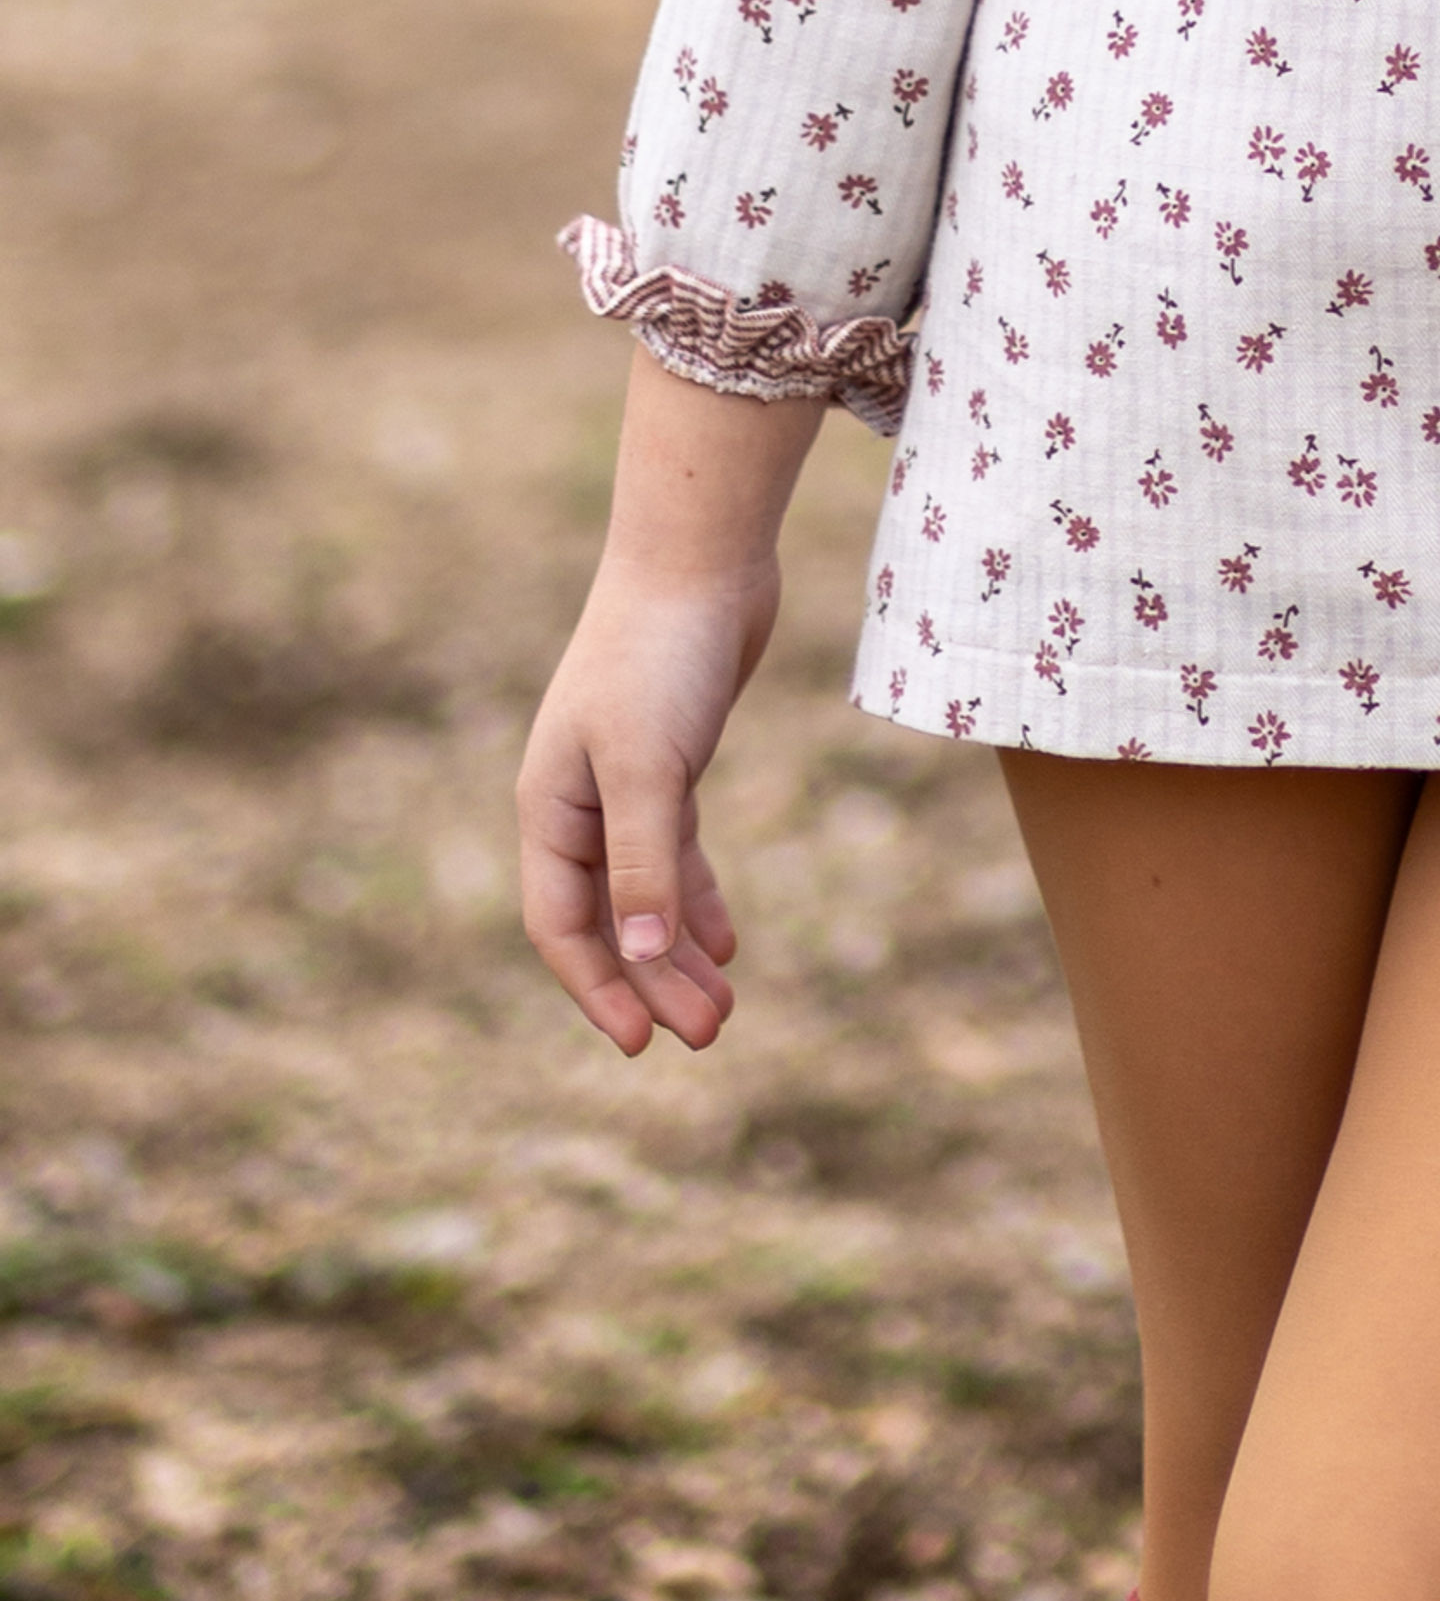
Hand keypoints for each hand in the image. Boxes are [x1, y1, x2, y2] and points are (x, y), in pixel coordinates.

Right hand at [516, 361, 822, 1057]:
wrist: (701, 554)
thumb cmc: (660, 652)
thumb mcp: (649, 764)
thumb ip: (646, 860)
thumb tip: (642, 954)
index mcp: (549, 807)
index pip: (562, 925)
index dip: (598, 989)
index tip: (641, 1046)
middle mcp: (577, 801)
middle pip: (610, 918)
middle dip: (653, 981)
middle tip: (709, 1037)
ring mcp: (624, 780)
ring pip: (648, 890)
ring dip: (681, 949)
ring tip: (725, 1009)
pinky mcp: (672, 758)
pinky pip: (677, 849)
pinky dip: (699, 895)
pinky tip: (728, 941)